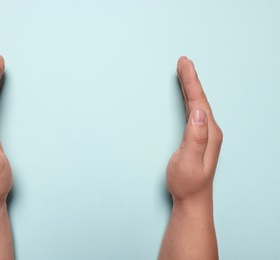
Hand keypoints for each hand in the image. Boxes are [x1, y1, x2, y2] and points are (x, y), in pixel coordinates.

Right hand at [166, 56, 222, 205]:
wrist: (192, 199)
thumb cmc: (188, 183)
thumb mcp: (189, 162)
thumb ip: (195, 137)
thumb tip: (199, 112)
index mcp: (208, 133)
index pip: (199, 102)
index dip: (191, 82)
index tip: (184, 64)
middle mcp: (210, 130)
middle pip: (200, 98)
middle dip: (191, 78)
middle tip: (183, 61)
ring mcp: (205, 134)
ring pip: (198, 103)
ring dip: (190, 86)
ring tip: (185, 71)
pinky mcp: (198, 137)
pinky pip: (194, 111)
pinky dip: (189, 98)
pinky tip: (187, 96)